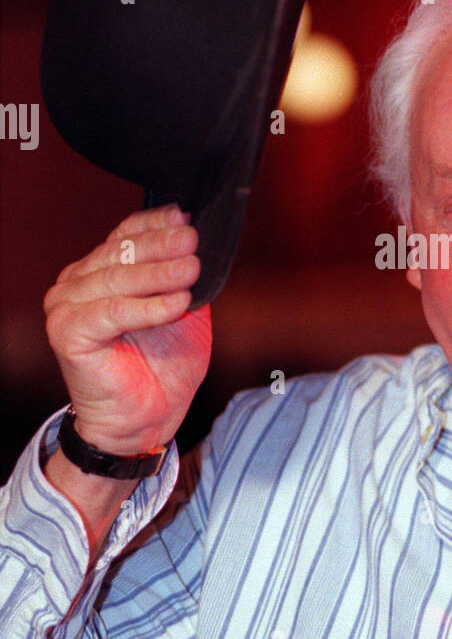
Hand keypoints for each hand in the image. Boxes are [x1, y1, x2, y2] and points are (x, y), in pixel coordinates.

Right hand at [43, 204, 211, 454]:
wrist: (145, 420)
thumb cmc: (163, 368)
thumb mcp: (184, 310)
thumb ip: (184, 277)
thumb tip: (198, 244)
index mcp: (100, 272)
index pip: (125, 235)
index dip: (155, 224)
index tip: (185, 218)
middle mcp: (77, 284)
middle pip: (121, 253)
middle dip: (161, 246)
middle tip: (192, 242)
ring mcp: (67, 307)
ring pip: (118, 279)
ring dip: (158, 273)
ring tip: (191, 269)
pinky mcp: (68, 334)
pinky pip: (113, 312)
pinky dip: (148, 307)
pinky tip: (177, 302)